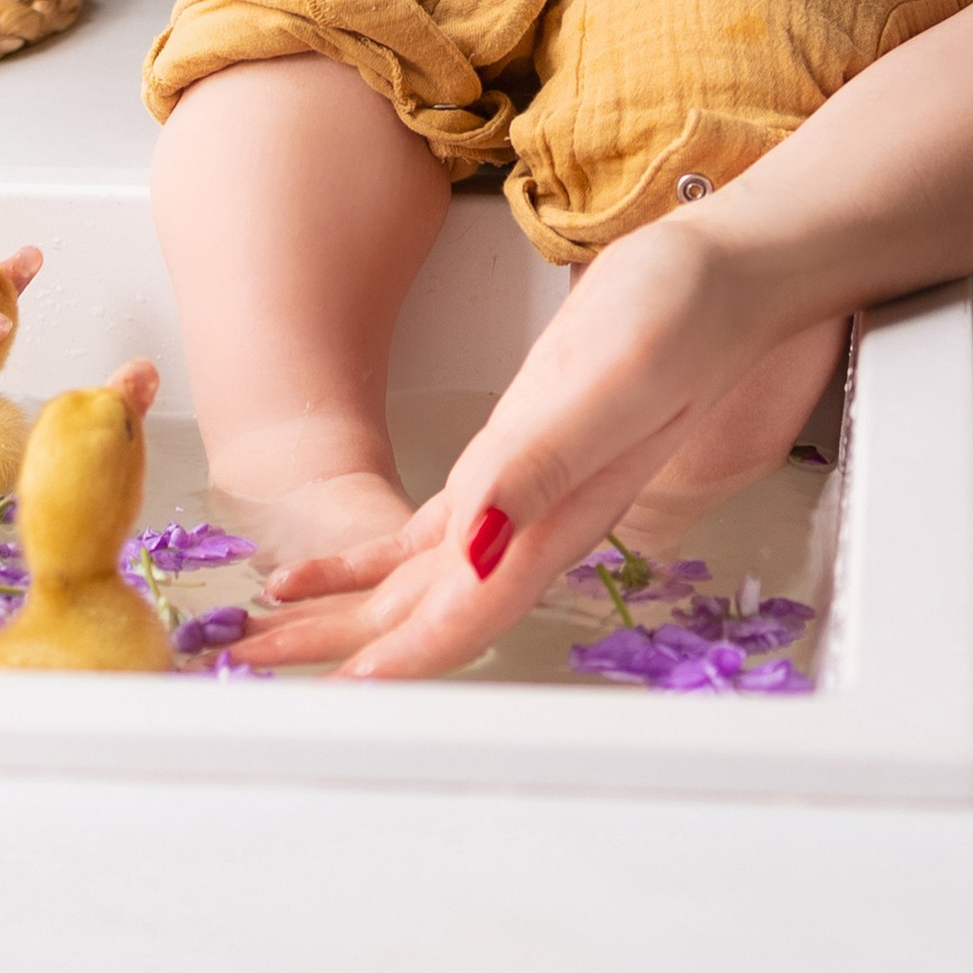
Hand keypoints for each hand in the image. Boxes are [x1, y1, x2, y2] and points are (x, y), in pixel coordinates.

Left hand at [237, 217, 774, 678]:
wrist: (719, 280)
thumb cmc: (679, 317)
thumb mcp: (611, 379)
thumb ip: (545, 464)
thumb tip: (478, 544)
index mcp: (557, 514)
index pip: (468, 611)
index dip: (404, 656)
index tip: (338, 693)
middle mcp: (535, 523)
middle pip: (425, 611)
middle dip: (340, 645)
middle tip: (253, 666)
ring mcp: (523, 497)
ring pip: (419, 583)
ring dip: (344, 613)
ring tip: (266, 634)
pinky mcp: (514, 462)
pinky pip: (432, 537)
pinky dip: (370, 562)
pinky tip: (323, 573)